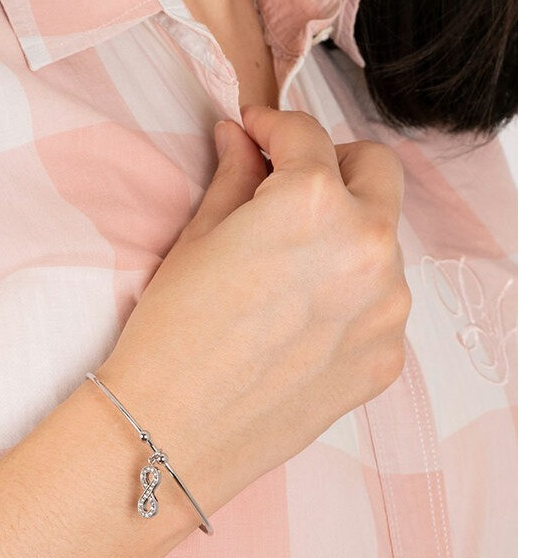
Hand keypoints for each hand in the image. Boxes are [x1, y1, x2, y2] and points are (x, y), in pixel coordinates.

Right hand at [98, 106, 411, 517]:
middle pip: (376, 171)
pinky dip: (347, 297)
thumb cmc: (171, 336)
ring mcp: (387, 306)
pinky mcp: (387, 356)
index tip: (257, 133)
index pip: (308, 135)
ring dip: (345, 236)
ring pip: (382, 242)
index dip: (273, 127)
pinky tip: (296, 322)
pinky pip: (378, 305)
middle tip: (287, 183)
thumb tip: (240, 140)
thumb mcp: (195, 239)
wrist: (173, 431)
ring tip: (286, 269)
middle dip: (334, 165)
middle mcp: (368, 246)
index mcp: (314, 203)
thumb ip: (234, 177)